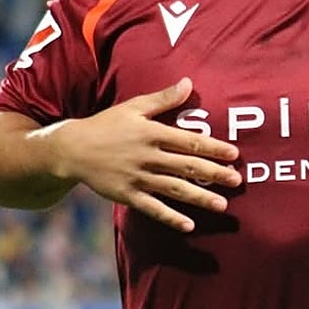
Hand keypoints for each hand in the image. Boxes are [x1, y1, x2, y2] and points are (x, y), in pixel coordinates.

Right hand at [49, 78, 240, 231]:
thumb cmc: (107, 124)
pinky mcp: (127, 195)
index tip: (234, 155)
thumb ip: (164, 98)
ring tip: (222, 205)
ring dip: (199, 198)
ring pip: (174, 189)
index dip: (213, 148)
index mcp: (152, 133)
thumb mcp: (135, 107)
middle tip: (237, 180)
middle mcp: (147, 157)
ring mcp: (137, 178)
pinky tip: (189, 225)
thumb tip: (189, 83)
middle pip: (186, 167)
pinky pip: (152, 209)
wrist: (71, 149)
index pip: (189, 142)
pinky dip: (170, 217)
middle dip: (214, 174)